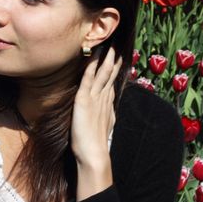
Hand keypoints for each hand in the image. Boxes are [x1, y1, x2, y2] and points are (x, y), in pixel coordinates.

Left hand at [71, 46, 122, 166]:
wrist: (93, 154)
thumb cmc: (94, 144)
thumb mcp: (103, 125)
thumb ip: (105, 114)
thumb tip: (108, 110)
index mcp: (106, 104)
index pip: (110, 82)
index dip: (114, 69)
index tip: (118, 57)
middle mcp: (103, 99)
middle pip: (109, 75)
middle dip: (113, 60)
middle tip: (116, 46)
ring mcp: (95, 99)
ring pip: (102, 74)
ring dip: (105, 60)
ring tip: (108, 47)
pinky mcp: (84, 101)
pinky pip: (87, 81)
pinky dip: (90, 68)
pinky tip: (93, 58)